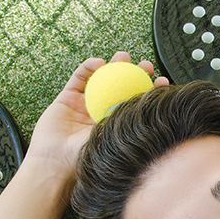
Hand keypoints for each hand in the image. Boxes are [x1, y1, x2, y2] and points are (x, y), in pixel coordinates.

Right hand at [26, 51, 168, 178]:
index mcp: (117, 125)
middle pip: (122, 88)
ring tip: (123, 56)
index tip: (162, 82)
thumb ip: (133, 124)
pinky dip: (88, 68)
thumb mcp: (118, 139)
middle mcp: (101, 113)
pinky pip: (79, 78)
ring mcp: (84, 105)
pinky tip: (98, 62)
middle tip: (145, 66)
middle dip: (135, 73)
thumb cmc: (88, 157)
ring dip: (113, 65)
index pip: (137, 104)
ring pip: (101, 79)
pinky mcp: (67, 99)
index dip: (151, 91)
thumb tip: (163, 111)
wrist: (56, 161)